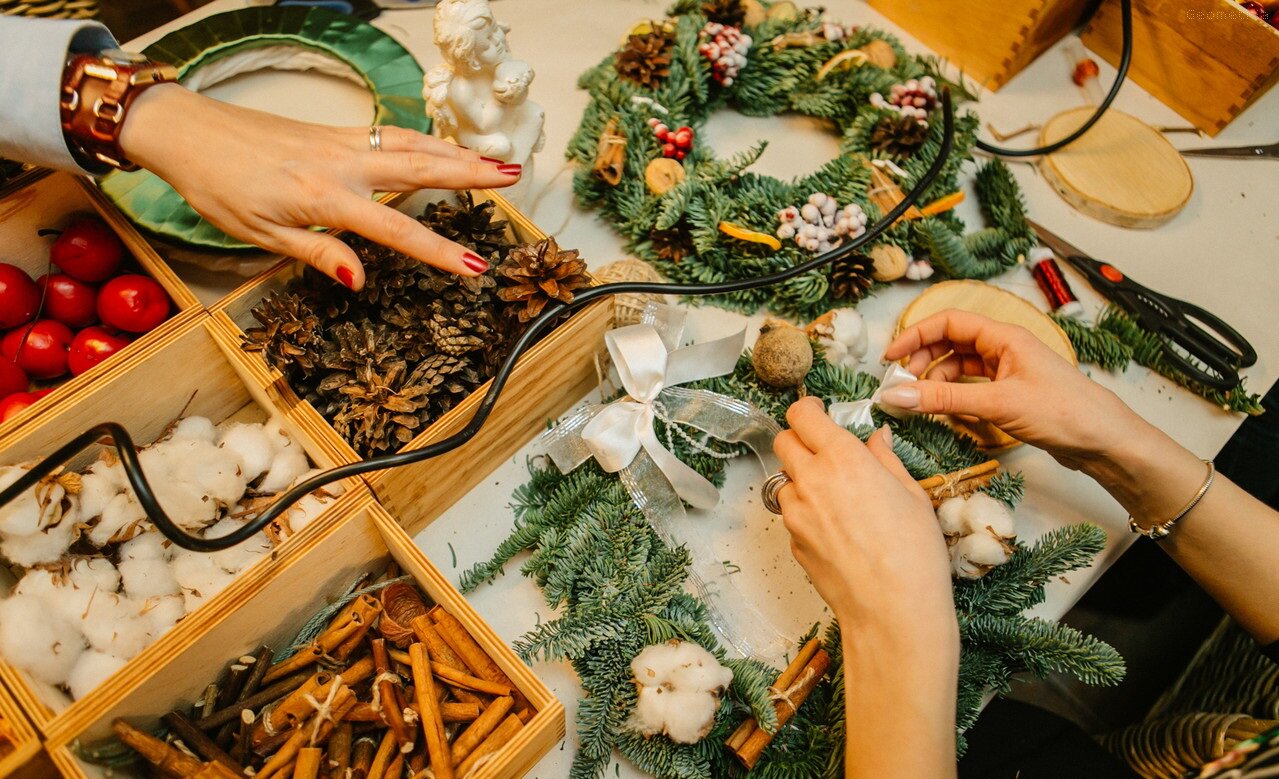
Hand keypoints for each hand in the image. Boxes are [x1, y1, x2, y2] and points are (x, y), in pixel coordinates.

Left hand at [119, 85, 522, 289]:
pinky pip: (391, 135)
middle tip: (515, 179)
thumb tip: (361, 279)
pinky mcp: (334, 132)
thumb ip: (318, 252)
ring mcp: (341, 143)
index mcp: (325, 198)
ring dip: (457, 152)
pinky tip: (442, 146)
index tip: (475, 267)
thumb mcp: (261, 235)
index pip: (396, 228)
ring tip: (497, 161)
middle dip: (471, 175)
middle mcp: (343, 165)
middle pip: (421, 169)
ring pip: (412, 145)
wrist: (188, 132)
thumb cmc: (218, 188)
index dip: (438, 251)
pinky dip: (425, 139)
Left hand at [772, 397, 954, 635]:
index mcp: (843, 458)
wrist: (893, 612)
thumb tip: (877, 439)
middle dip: (801, 440)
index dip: (810, 411)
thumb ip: (886, 460)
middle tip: (827, 453)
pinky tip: (838, 531)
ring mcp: (796, 514)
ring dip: (802, 480)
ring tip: (838, 499)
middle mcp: (811, 481)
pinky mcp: (792, 543)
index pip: (803, 415)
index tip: (821, 415)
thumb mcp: (913, 495)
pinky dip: (806, 514)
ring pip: (784, 481)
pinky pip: (792, 516)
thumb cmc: (914, 554)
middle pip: (784, 442)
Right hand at [882, 309, 1147, 470]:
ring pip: (959, 365)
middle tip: (901, 384)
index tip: (890, 358)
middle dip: (922, 359)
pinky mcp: (1011, 393)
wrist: (1104, 440)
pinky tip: (944, 408)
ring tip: (919, 400)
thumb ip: (944, 398)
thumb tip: (897, 396)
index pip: (948, 322)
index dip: (915, 336)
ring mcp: (1008, 370)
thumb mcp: (997, 404)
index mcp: (1004, 337)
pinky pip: (971, 385)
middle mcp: (1004, 348)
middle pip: (950, 342)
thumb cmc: (1062, 412)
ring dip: (935, 379)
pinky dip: (953, 394)